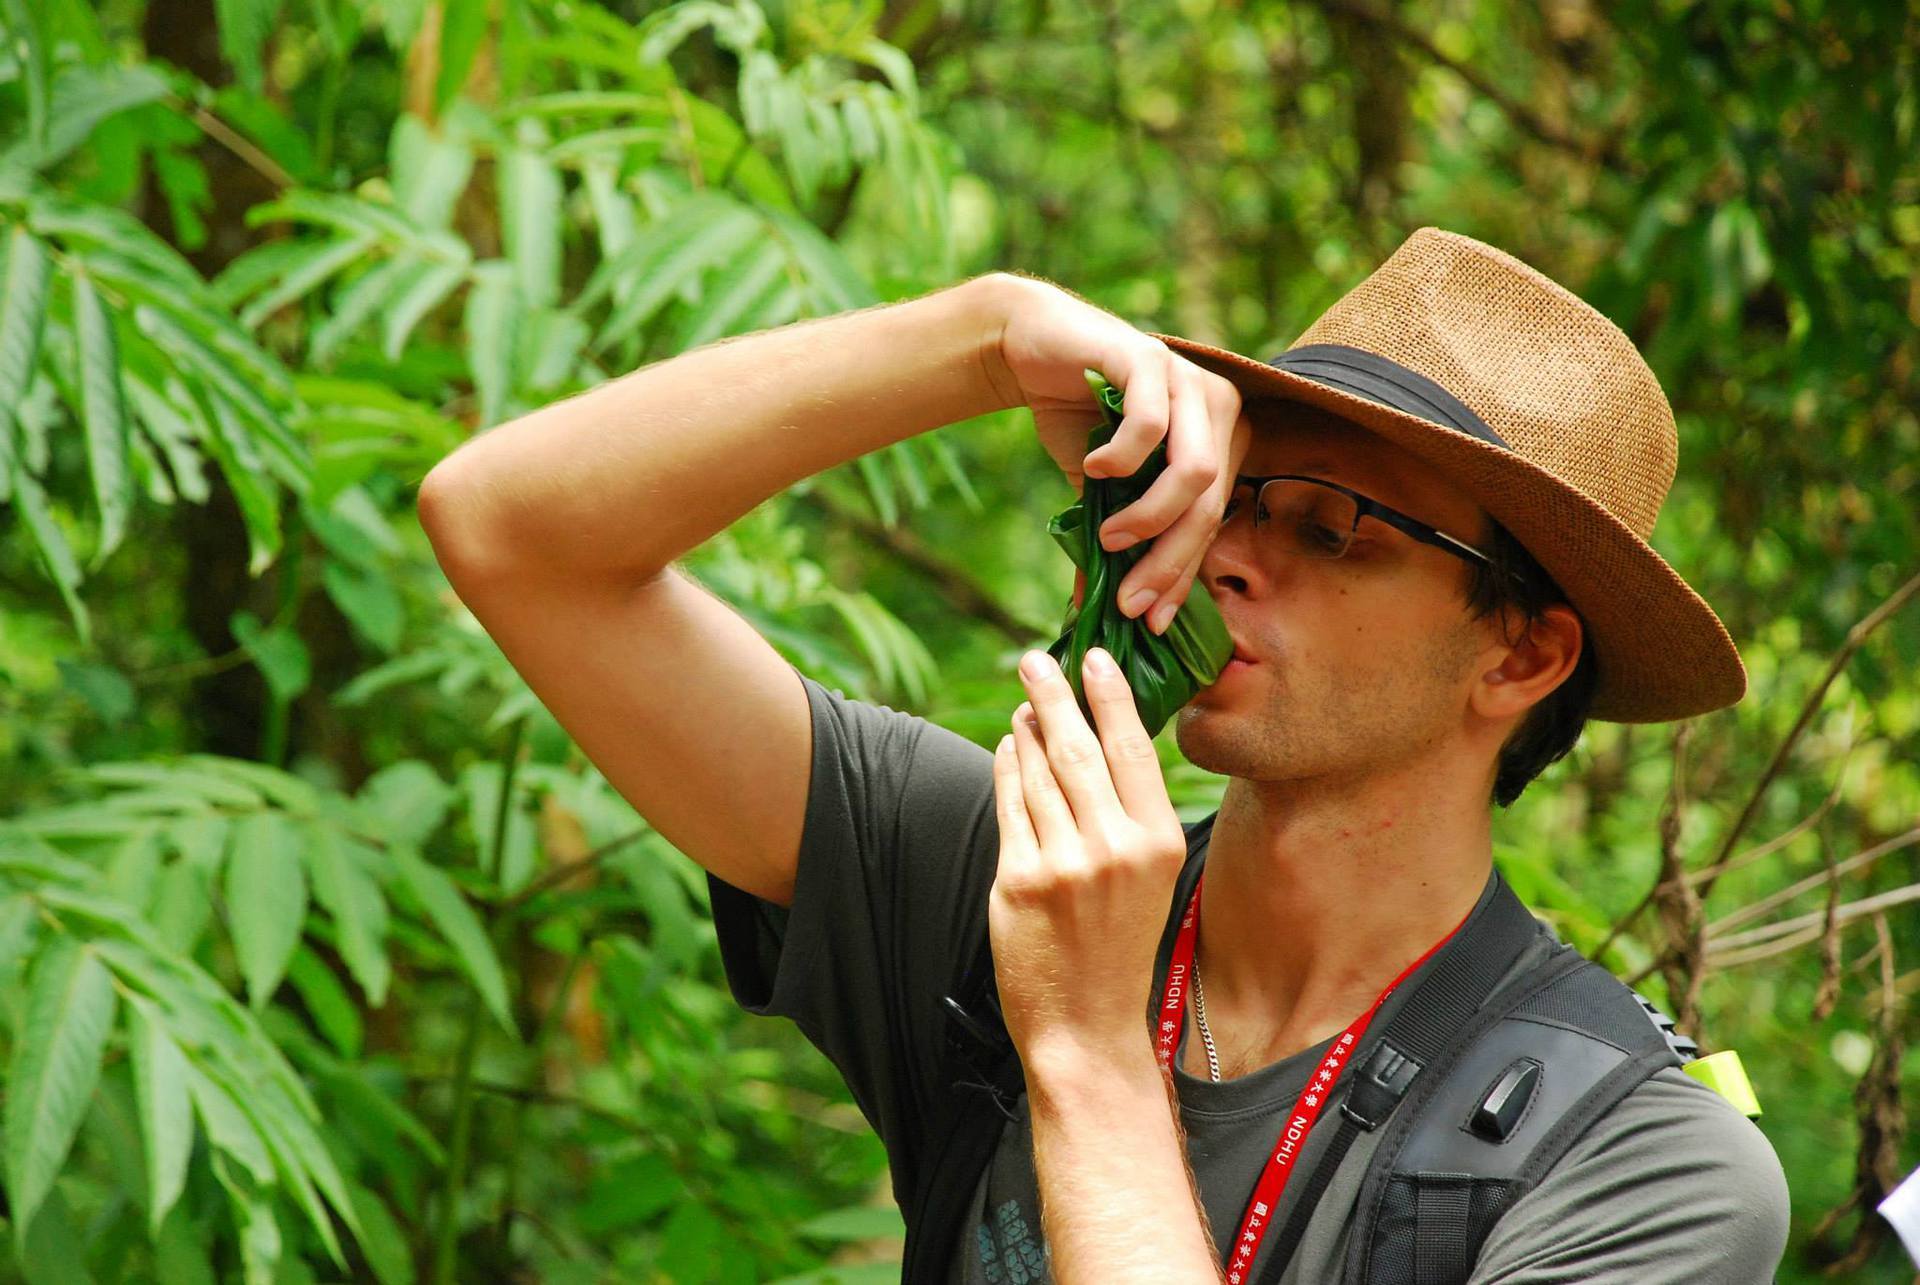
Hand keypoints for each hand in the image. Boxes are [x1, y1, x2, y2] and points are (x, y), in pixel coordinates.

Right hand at [980, 274, 1251, 633]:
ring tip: (1108, 538)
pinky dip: (1122, 460)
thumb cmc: (1077, 420)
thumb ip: (1121, 539)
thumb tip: (1114, 613)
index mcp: (1220, 440)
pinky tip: (1094, 470)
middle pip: (1210, 505)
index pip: (1213, 522)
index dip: (1184, 576)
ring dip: (1149, 517)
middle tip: (1126, 601)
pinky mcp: (1150, 359)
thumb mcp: (1102, 494)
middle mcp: (1218, 408)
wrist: (1032, 349)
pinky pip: (1152, 425)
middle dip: (1167, 562)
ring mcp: (1189, 379)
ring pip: (1196, 472)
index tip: (1152, 621)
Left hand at [989, 645, 1187, 1072]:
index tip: (1094, 657)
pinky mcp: (1019, 882)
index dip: (1110, 697)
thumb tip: (1099, 740)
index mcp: (1158, 843)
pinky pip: (1009, 808)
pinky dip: (1005, 770)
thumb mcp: (1149, 879)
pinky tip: (1006, 748)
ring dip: (1025, 730)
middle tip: (1037, 658)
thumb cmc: (1119, 949)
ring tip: (1024, 701)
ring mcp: (1064, 865)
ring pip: (1036, 773)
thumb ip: (1127, 815)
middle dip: (1055, 695)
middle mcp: (1114, 848)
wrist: (1087, 1028)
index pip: (1132, 750)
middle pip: (1077, 749)